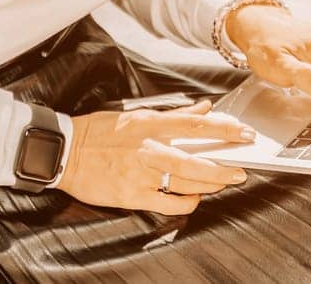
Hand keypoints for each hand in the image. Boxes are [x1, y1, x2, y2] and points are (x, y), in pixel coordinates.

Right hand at [55, 100, 254, 213]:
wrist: (65, 152)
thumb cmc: (99, 132)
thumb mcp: (137, 115)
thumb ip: (175, 114)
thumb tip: (204, 108)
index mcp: (150, 124)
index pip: (196, 126)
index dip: (224, 129)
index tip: (244, 134)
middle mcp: (148, 149)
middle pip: (196, 162)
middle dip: (224, 168)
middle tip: (241, 170)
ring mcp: (141, 175)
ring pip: (185, 184)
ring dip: (209, 185)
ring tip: (221, 182)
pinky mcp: (132, 195)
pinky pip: (168, 203)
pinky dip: (186, 202)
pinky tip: (194, 199)